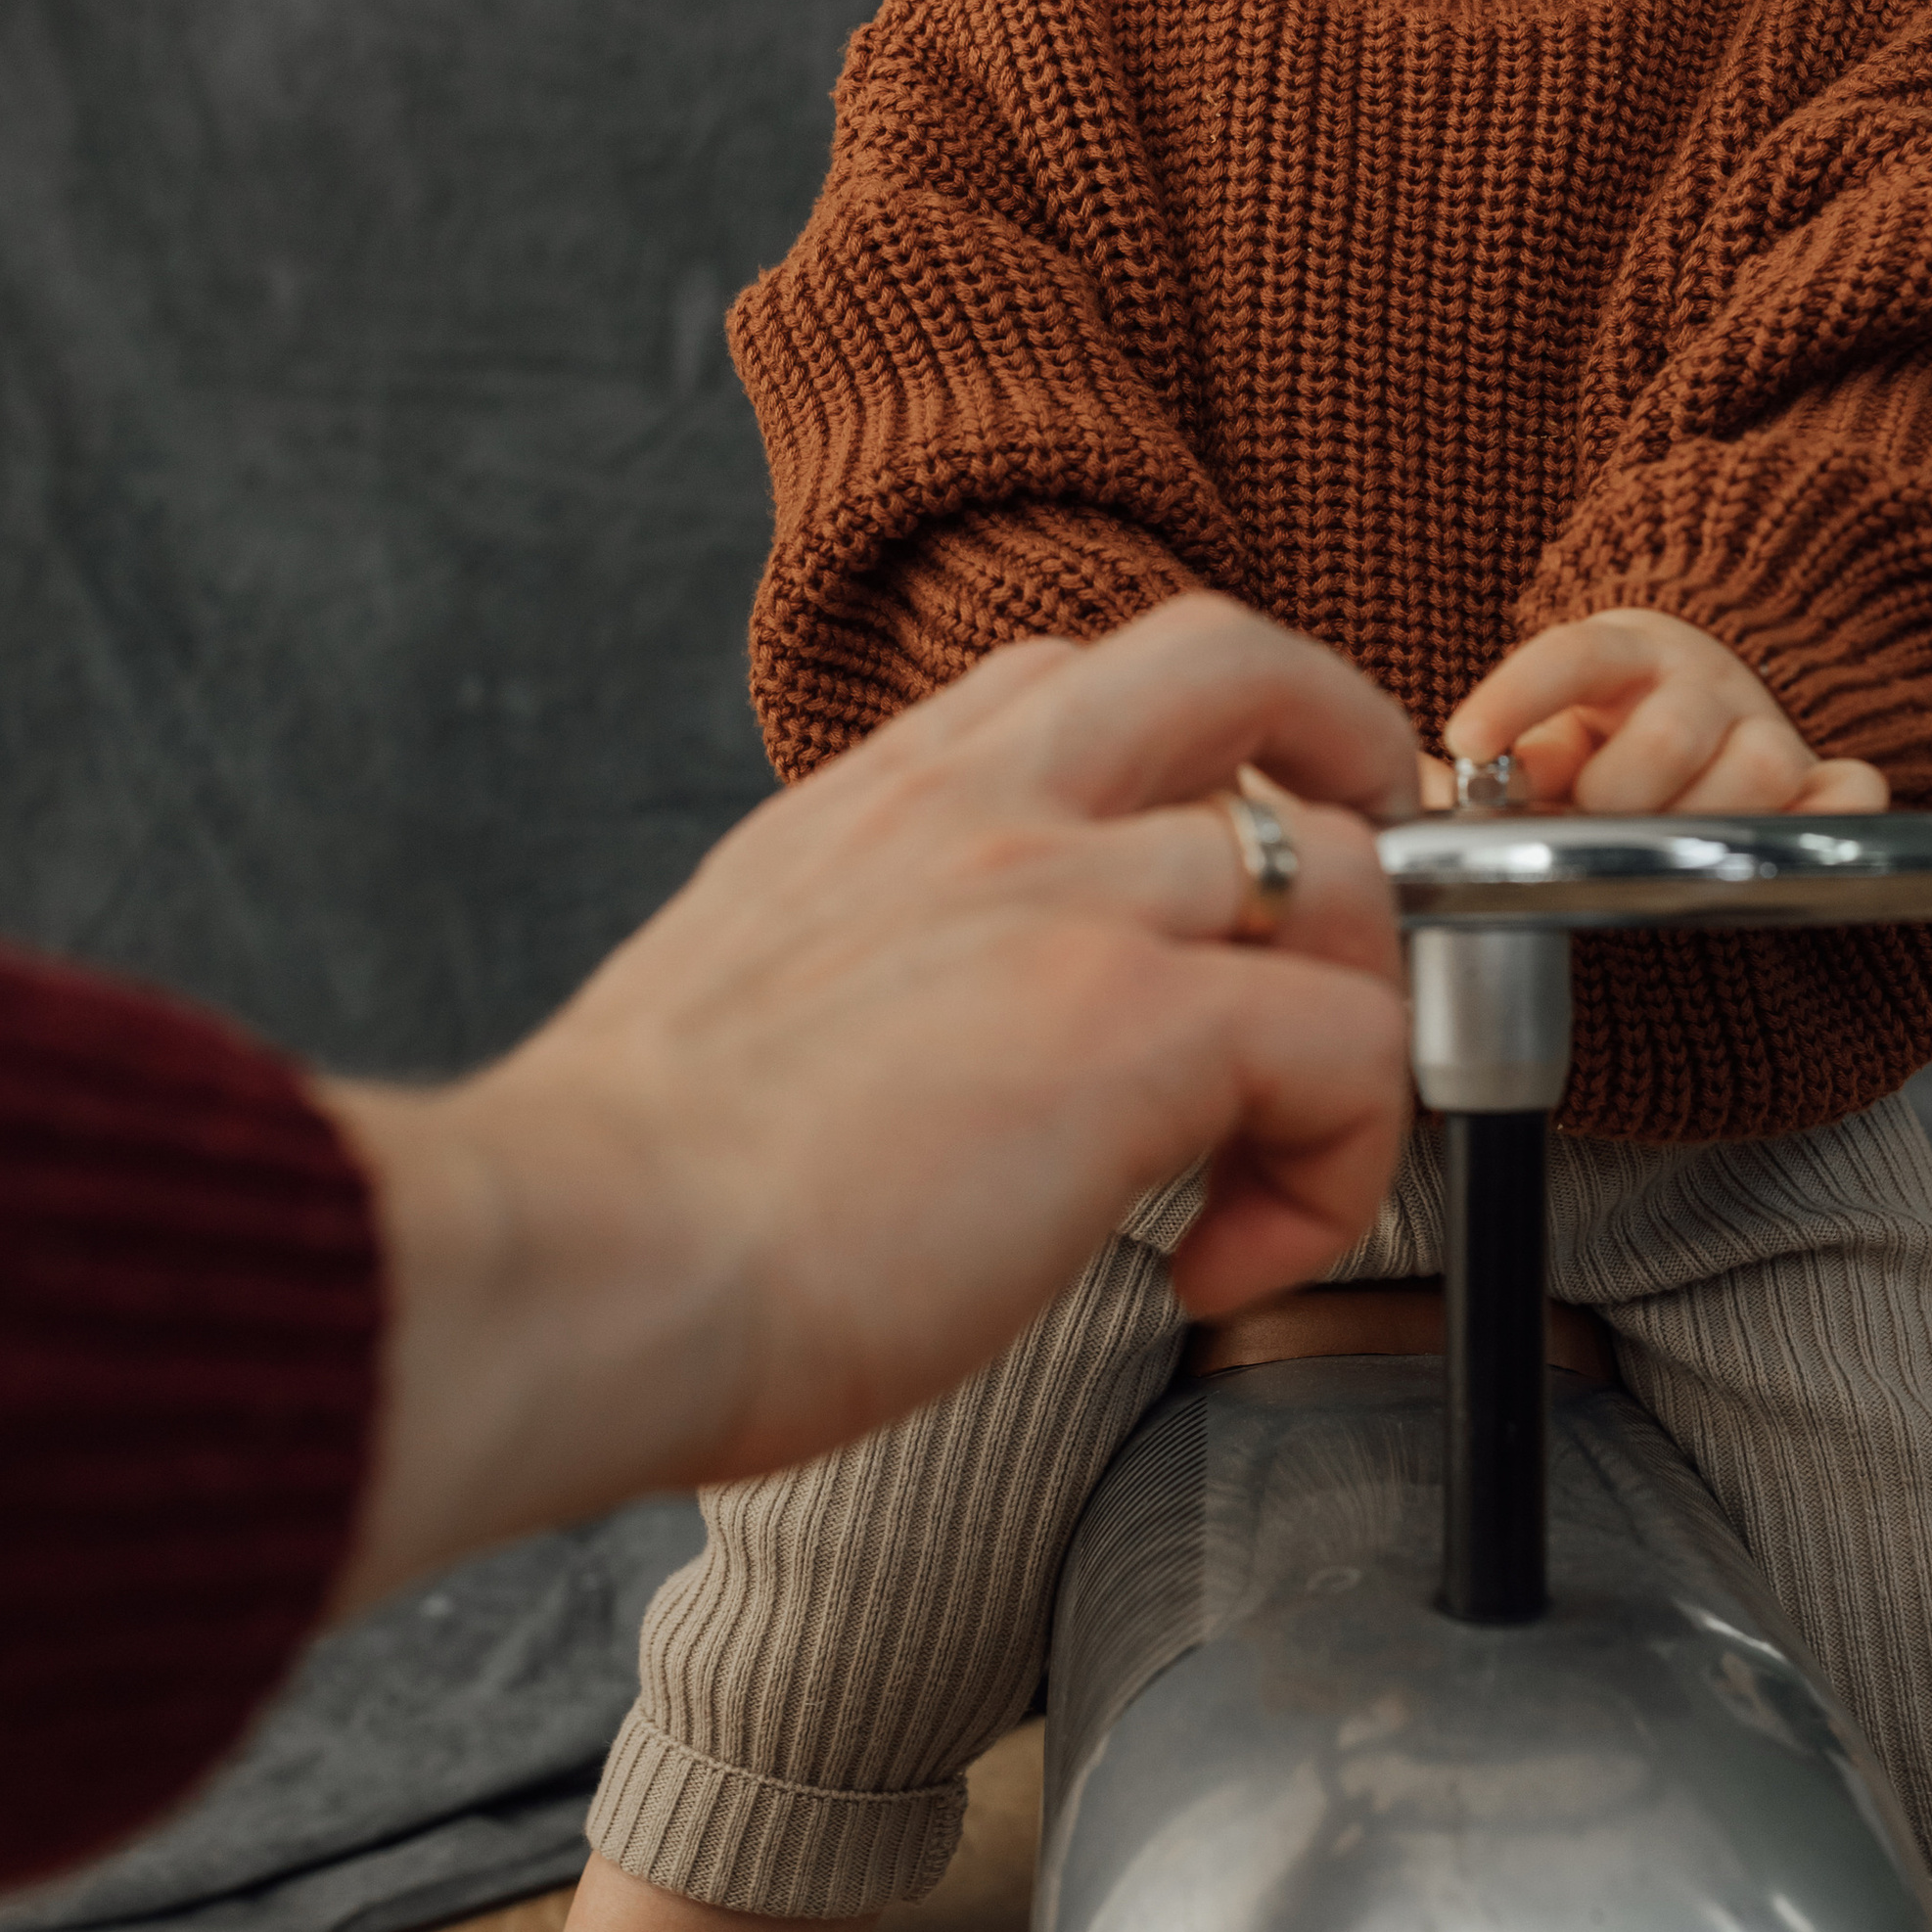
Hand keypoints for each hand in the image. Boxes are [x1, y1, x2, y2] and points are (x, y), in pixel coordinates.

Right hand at [323, 596, 1418, 1606]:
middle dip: (1350, 752)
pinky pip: (1353, 1050)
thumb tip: (912, 1057)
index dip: (1192, 758)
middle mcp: (984, 810)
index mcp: (883, 805)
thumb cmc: (627, 1194)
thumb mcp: (745, 999)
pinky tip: (1224, 1266)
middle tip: (1349, 913)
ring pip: (1346, 870)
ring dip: (1355, 1023)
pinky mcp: (1134, 1026)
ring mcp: (1071, 898)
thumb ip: (857, 972)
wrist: (575, 1257)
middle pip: (1236, 665)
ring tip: (1278, 1162)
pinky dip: (1339, 1169)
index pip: (1078, 681)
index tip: (1212, 886)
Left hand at [1444, 609, 1887, 815]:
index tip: (1465, 741)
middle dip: (1623, 791)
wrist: (1705, 713)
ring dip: (1706, 820)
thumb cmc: (1605, 741)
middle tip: (1594, 821)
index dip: (1518, 696)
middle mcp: (1703, 682)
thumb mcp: (1543, 737)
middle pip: (1674, 731)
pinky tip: (1781, 845)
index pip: (1572, 657)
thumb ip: (1492, 768)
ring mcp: (1770, 728)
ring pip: (1763, 767)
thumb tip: (1417, 797)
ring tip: (1666, 848)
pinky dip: (1829, 819)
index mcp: (1624, 654)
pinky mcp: (1825, 777)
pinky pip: (1853, 793)